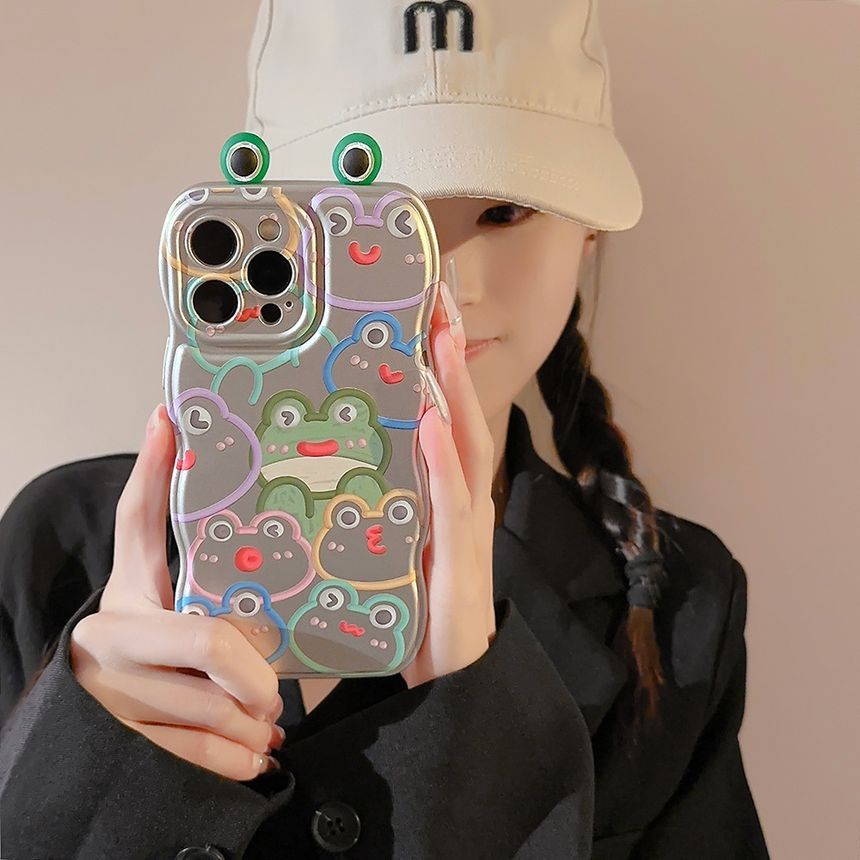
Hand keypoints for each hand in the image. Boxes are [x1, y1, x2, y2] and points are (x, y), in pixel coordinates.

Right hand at [69, 405, 283, 781]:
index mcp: (126, 591)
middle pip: (209, 641)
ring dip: (251, 722)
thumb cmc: (160, 661)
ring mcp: (111, 690)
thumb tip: (205, 464)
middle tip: (275, 691)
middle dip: (253, 674)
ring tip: (268, 725)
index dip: (152, 469)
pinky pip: (197, 754)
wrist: (94, 740)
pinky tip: (255, 756)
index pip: (136, 521)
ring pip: (209, 706)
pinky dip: (236, 759)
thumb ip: (200, 569)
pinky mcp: (122, 740)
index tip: (167, 416)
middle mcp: (109, 634)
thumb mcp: (173, 611)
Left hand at [401, 278, 496, 689]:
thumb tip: (327, 464)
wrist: (448, 679)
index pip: (446, 416)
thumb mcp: (391, 545)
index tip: (426, 315)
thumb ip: (375, 505)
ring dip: (453, 390)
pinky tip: (430, 422)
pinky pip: (452, 504)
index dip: (441, 366)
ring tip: (439, 337)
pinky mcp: (461, 562)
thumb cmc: (416, 613)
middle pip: (461, 415)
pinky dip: (443, 461)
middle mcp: (463, 500)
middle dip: (452, 357)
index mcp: (445, 494)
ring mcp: (467, 528)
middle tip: (437, 300)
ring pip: (464, 445)